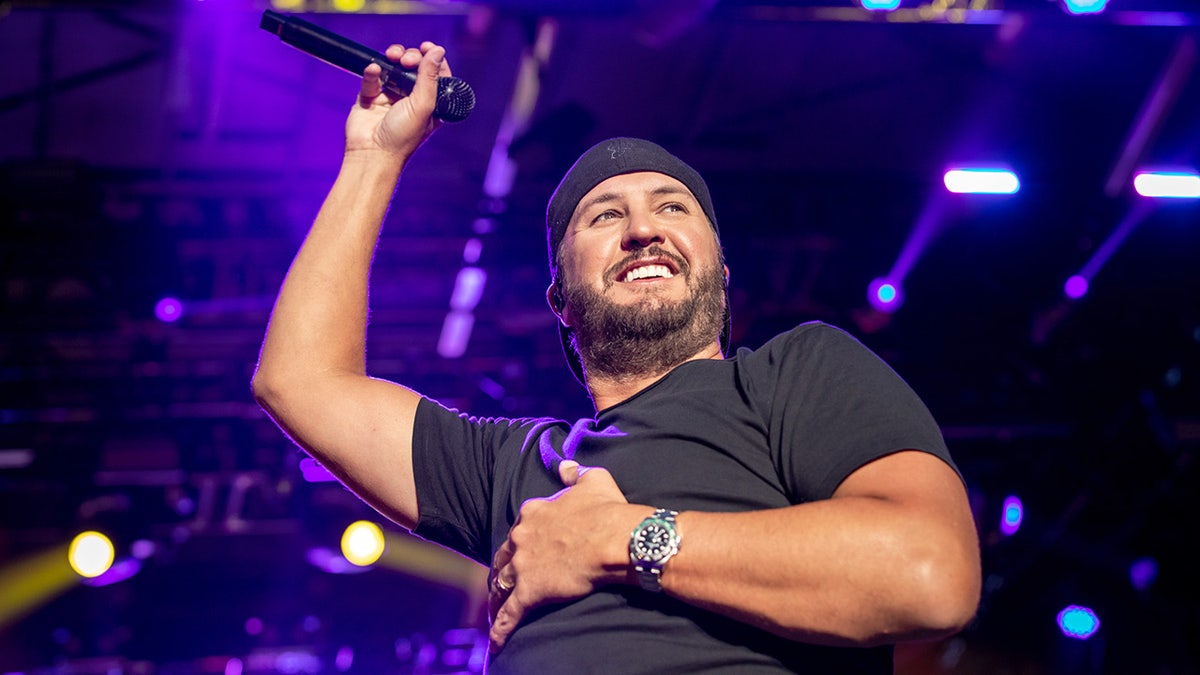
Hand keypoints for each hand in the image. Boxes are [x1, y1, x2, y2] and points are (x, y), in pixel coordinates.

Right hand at [345, 41, 449, 160]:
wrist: (371, 154)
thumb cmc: (402, 138)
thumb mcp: (423, 106)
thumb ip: (430, 77)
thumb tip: (438, 50)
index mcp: (430, 104)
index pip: (436, 75)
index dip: (433, 59)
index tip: (427, 47)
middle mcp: (411, 99)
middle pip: (414, 67)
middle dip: (411, 57)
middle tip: (407, 59)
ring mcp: (390, 97)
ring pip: (394, 67)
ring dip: (394, 57)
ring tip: (393, 56)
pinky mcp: (370, 96)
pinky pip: (373, 76)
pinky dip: (374, 70)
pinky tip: (375, 70)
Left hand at [487, 461, 642, 652]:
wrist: (614, 538)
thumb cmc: (606, 510)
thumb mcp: (593, 480)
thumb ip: (575, 473)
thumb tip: (566, 465)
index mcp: (534, 513)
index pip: (519, 527)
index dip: (519, 540)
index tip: (521, 549)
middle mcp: (522, 537)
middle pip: (504, 556)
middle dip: (501, 569)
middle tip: (501, 580)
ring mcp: (523, 566)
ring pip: (501, 584)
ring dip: (496, 597)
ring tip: (494, 609)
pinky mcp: (530, 591)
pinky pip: (510, 613)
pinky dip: (500, 628)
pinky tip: (495, 642)